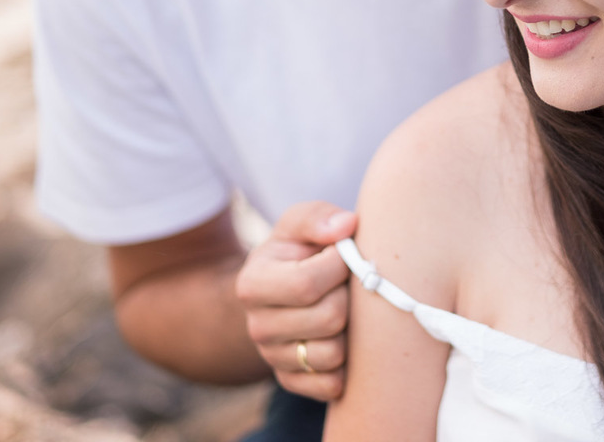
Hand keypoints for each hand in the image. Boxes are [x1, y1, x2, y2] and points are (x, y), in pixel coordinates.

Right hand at [236, 201, 357, 400]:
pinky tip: (342, 336)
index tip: (343, 254)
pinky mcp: (292, 382)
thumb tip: (346, 226)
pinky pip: (331, 385)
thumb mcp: (300, 222)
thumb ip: (319, 217)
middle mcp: (257, 327)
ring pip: (333, 354)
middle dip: (349, 297)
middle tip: (346, 283)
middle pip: (327, 319)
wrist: (283, 287)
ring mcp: (273, 359)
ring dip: (350, 330)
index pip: (307, 283)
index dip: (339, 266)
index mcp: (253, 285)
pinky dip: (346, 364)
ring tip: (343, 307)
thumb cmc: (297, 249)